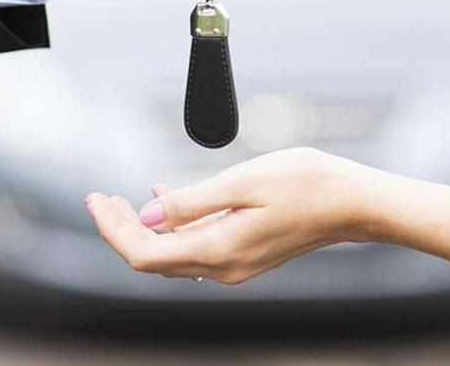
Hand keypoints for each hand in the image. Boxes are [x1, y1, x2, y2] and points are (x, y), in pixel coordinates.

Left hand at [84, 148, 384, 284]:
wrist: (354, 203)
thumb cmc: (306, 183)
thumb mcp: (241, 182)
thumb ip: (191, 202)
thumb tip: (147, 215)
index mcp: (218, 251)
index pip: (145, 253)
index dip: (113, 230)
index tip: (95, 200)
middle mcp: (223, 267)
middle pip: (154, 258)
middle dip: (121, 228)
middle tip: (99, 197)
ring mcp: (236, 265)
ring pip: (172, 255)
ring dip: (144, 228)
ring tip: (121, 199)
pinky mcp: (247, 255)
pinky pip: (195, 248)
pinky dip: (173, 227)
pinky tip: (165, 199)